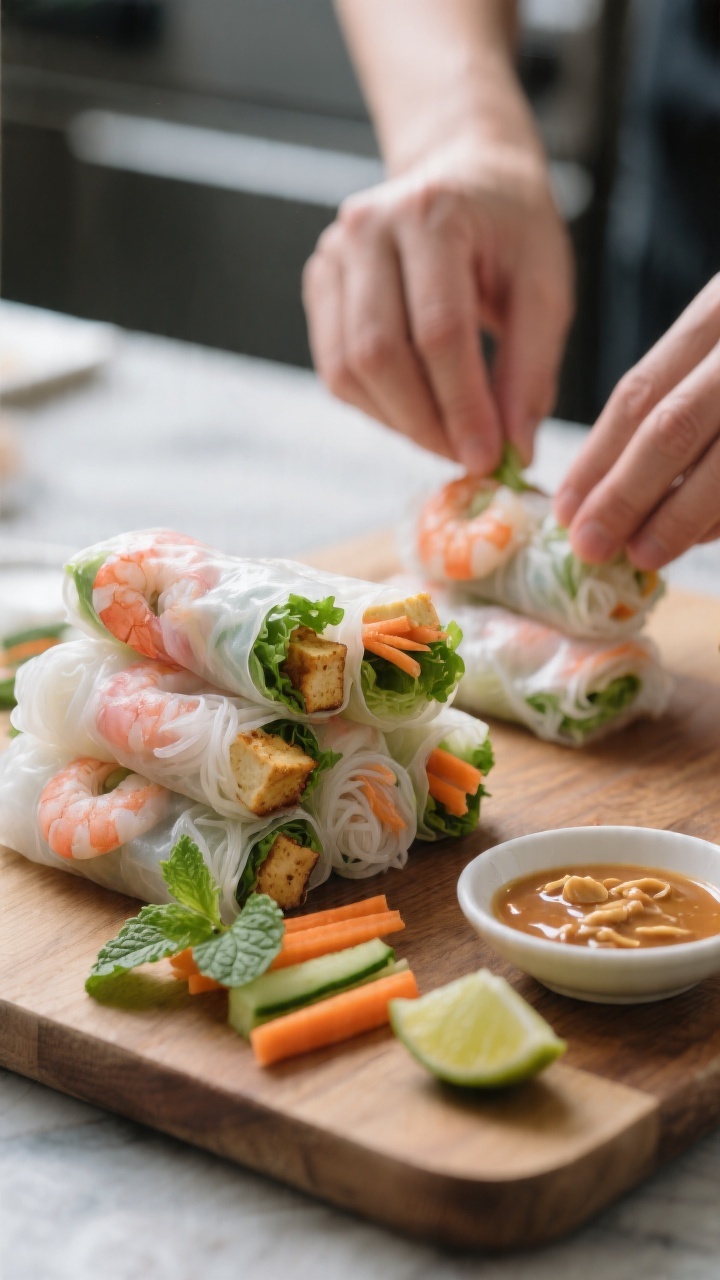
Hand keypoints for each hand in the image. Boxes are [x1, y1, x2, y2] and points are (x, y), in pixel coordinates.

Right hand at [303, 134, 573, 472]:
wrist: (465, 175)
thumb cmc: (512, 231)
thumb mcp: (545, 289)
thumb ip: (530, 370)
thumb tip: (514, 451)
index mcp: (433, 214)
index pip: (438, 330)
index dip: (462, 405)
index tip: (489, 457)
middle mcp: (368, 228)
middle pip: (379, 353)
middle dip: (425, 422)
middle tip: (466, 457)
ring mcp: (333, 255)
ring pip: (347, 368)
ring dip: (399, 422)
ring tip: (446, 439)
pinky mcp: (319, 285)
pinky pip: (335, 367)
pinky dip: (376, 406)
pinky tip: (417, 412)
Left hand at [555, 274, 719, 568]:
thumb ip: (680, 391)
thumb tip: (608, 483)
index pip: (640, 392)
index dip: (596, 456)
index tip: (566, 508)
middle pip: (673, 428)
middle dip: (624, 496)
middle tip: (589, 548)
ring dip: (679, 518)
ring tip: (641, 555)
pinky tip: (704, 539)